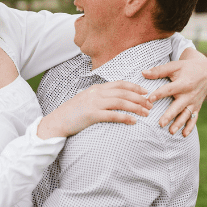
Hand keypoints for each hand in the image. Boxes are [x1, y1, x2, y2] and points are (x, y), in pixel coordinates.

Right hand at [35, 80, 152, 138]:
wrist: (56, 122)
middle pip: (124, 93)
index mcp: (96, 88)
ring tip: (146, 114)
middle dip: (140, 98)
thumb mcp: (86, 99)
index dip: (135, 87)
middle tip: (150, 105)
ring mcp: (94, 103)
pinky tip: (134, 121)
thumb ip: (99, 97)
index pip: (120, 84)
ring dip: (136, 108)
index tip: (145, 92)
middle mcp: (96, 93)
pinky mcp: (92, 115)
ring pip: (121, 102)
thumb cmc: (71, 113)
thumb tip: (113, 98)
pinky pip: (113, 115)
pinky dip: (125, 117)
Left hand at [142, 52, 206, 136]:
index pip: (169, 90)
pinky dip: (190, 127)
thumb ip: (159, 71)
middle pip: (178, 106)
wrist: (205, 71)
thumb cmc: (185, 68)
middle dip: (170, 115)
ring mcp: (194, 102)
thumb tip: (143, 73)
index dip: (159, 94)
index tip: (149, 100)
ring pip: (186, 115)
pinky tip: (183, 135)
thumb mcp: (174, 66)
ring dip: (179, 124)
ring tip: (171, 132)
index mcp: (183, 83)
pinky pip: (194, 118)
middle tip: (160, 124)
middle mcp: (189, 94)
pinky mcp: (196, 107)